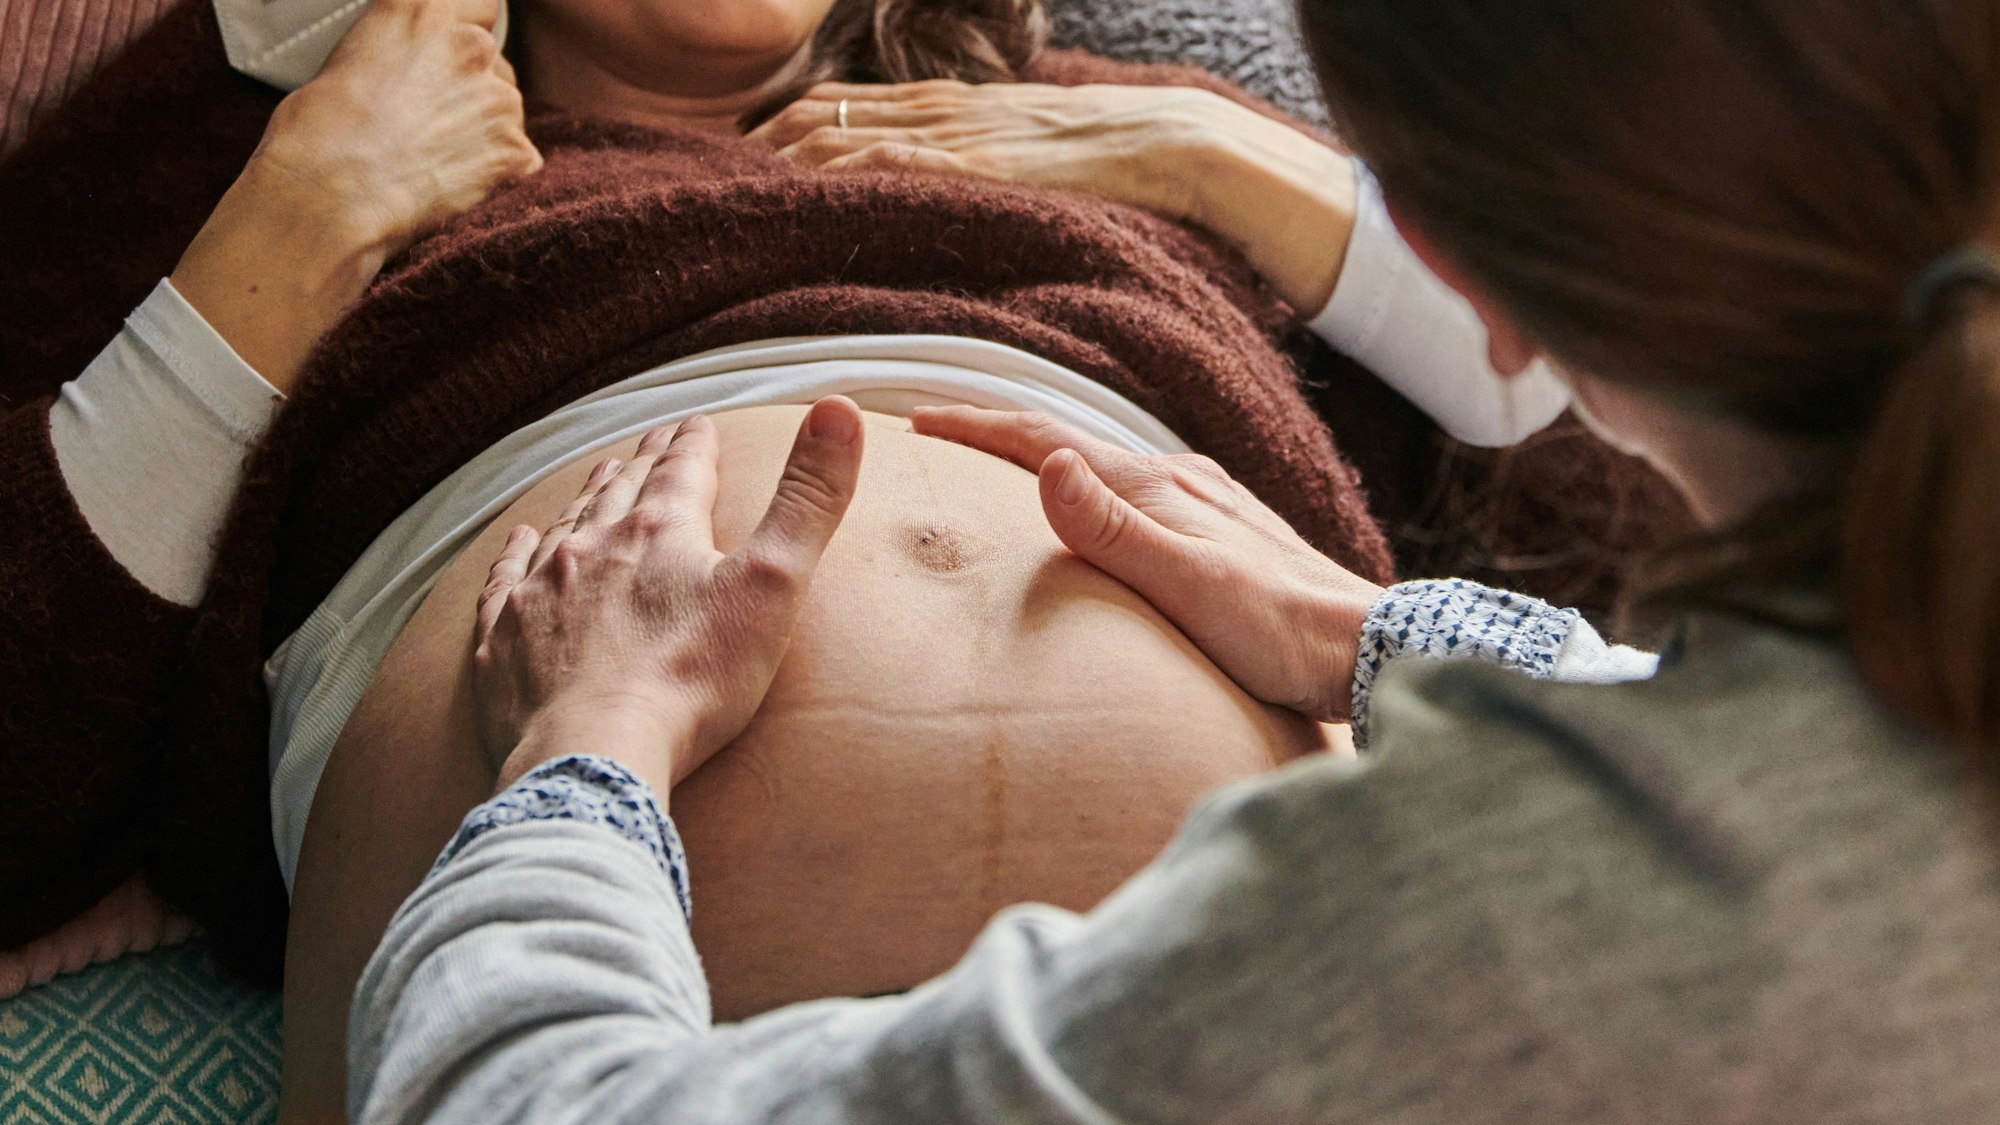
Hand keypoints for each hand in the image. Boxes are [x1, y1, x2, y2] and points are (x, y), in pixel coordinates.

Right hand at [255, 0, 541, 258]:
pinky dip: (497, 170)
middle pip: (492, 58)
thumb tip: (410, 68)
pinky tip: (453, 182)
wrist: (331, 193)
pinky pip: (519, 156)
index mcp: (424, 11)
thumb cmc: (316, 131)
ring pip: (506, 107)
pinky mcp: (512, 150)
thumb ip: (402, 49)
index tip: (452, 52)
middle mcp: (470, 45)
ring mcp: (497, 99)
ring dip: (484, 126)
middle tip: (431, 116)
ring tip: (435, 155)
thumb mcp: (351, 57)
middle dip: (471, 83)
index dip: (468, 28)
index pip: (479, 3)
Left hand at [470, 398, 865, 798]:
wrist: (594, 754)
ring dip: (588, 498)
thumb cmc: (692, 680)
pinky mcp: (504, 638)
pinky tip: (521, 541)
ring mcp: (542, 590)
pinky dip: (517, 553)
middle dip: (644, 464)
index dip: (695, 445)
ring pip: (567, 525)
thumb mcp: (773, 584)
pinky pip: (507, 578)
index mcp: (661, 530)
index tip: (699, 425)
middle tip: (655, 443)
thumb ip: (808, 499)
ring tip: (601, 477)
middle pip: (623, 490)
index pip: (682, 469)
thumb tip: (839, 408)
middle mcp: (594, 545)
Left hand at [751, 80, 1356, 313]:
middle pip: (824, 116)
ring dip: (787, 160)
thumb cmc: (1099, 155)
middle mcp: (937, 113)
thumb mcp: (1019, 148)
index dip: (783, 128)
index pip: (841, 106)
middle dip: (765, 145)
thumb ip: (971, 160)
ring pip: (845, 134)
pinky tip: (804, 187)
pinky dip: (843, 170)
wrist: (1162, 139)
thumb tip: (932, 194)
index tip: (737, 158)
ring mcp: (953, 136)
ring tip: (735, 190)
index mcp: (946, 108)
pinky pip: (893, 160)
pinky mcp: (974, 164)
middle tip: (710, 177)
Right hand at [910, 406, 1383, 720]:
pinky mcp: (1223, 530)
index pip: (1046, 441)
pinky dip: (1089, 486)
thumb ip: (1115, 530)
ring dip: (1043, 457)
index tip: (913, 420)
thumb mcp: (1189, 586)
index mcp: (1157, 488)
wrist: (1368, 649)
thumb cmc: (1280, 633)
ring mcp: (1204, 502)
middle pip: (1069, 442)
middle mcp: (1179, 480)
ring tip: (1000, 465)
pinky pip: (1134, 491)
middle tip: (937, 431)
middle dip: (998, 431)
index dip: (976, 427)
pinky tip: (1099, 508)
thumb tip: (1050, 464)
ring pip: (1103, 464)